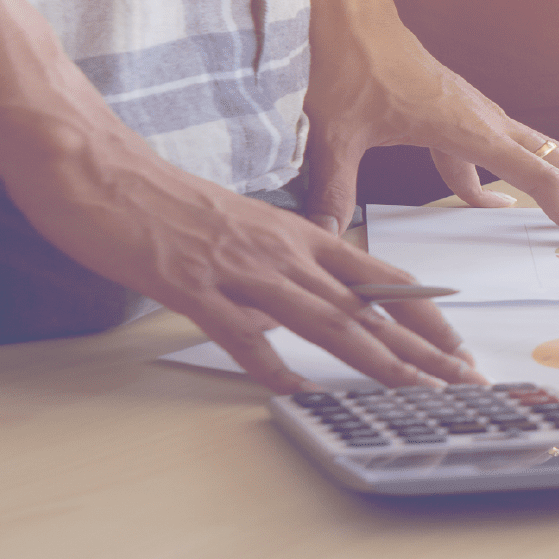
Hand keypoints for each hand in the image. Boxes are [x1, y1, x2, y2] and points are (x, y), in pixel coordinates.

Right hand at [1, 134, 483, 393]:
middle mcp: (281, 251)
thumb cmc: (161, 199)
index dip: (424, 312)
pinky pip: (240, 334)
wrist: (95, 166)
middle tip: (462, 379)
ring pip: (324, 320)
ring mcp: (239, 269)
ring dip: (374, 359)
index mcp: (296, 234)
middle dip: (420, 347)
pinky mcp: (193, 286)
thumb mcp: (238, 229)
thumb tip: (291, 315)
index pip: (380, 276)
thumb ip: (272, 270)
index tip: (456, 345)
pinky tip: (296, 393)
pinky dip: (271, 366)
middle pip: (366, 305)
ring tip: (415, 390)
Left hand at [294, 17, 558, 250]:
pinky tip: (503, 207)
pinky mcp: (464, 114)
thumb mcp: (336, 132)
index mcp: (469, 125)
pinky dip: (516, 181)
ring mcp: (480, 115)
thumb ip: (335, 189)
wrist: (347, 10)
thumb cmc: (348, 60)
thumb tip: (326, 236)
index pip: (540, 177)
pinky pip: (504, 154)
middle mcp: (488, 119)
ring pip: (546, 156)